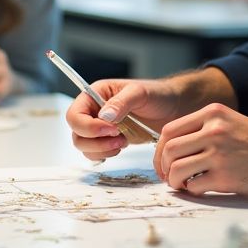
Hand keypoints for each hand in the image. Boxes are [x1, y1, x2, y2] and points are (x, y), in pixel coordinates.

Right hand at [65, 77, 183, 160]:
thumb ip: (121, 102)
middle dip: (95, 141)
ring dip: (101, 149)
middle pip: (76, 133)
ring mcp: (99, 127)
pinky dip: (105, 154)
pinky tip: (122, 146)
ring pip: (84, 146)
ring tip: (123, 142)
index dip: (87, 126)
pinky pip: (95, 153)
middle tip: (120, 138)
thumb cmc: (156, 95)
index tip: (112, 129)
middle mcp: (92, 111)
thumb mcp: (140, 93)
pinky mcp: (108, 140)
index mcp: (94, 94)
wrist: (173, 108)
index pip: (74, 114)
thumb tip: (104, 116)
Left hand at [155, 102, 247, 197]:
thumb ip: (205, 129)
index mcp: (213, 114)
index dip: (160, 149)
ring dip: (175, 181)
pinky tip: (200, 190)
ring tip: (183, 185)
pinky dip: (192, 191)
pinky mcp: (226, 176)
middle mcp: (214, 130)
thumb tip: (174, 147)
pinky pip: (194, 186)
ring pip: (176, 168)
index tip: (163, 161)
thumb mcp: (233, 124)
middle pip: (169, 149)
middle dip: (163, 167)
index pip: (170, 129)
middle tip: (168, 177)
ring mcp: (219, 153)